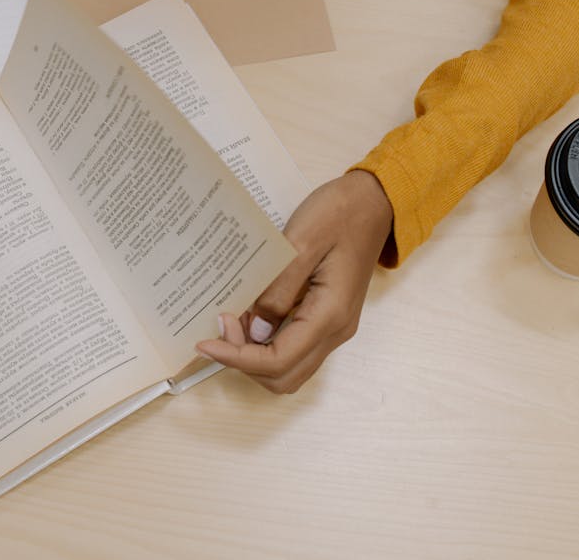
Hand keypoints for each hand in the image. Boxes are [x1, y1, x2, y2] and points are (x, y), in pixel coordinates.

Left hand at [196, 170, 392, 393]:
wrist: (374, 201)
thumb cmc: (340, 214)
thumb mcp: (301, 243)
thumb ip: (278, 290)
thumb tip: (256, 330)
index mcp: (330, 314)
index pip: (278, 361)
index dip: (236, 358)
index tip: (205, 342)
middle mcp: (336, 330)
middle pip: (283, 376)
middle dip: (244, 360)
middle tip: (221, 324)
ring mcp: (334, 326)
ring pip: (289, 367)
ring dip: (255, 355)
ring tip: (232, 320)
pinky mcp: (327, 317)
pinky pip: (294, 346)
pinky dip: (266, 343)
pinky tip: (249, 315)